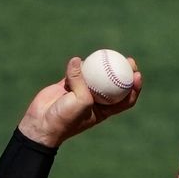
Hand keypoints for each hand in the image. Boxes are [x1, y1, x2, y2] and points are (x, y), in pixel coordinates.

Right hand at [16, 55, 141, 148]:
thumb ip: (82, 81)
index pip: (125, 100)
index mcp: (104, 111)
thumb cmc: (66, 118)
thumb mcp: (81, 102)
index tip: (137, 75)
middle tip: (129, 60)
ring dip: (102, 66)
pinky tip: (81, 59)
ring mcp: (82, 92)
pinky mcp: (68, 85)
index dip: (134, 88)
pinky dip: (79, 65)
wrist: (41, 123)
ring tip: (108, 54)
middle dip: (123, 72)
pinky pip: (77, 72)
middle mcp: (95, 101)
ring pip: (96, 76)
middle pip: (114, 85)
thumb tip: (79, 60)